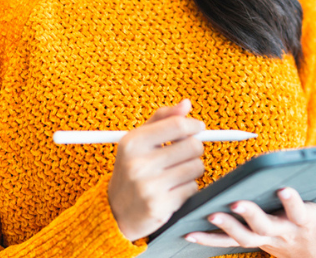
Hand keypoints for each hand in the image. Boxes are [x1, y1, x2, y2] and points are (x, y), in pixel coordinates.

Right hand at [108, 99, 205, 240]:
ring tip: (177, 172)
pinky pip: (192, 188)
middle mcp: (139, 164)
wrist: (116, 211)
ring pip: (196, 167)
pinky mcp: (161, 207)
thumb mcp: (139, 139)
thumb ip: (162, 118)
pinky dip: (188, 187)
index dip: (193, 125)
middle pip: (192, 146)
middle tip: (186, 153)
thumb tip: (186, 104)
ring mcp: (149, 187)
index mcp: (133, 142)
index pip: (177, 125)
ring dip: (192, 169)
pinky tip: (173, 189)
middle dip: (194, 148)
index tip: (198, 127)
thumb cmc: (132, 168)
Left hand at [184, 184, 315, 257]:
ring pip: (241, 234)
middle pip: (264, 224)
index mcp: (305, 224)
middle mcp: (281, 234)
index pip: (299, 211)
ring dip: (224, 225)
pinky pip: (224, 242)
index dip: (292, 202)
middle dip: (250, 214)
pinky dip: (206, 238)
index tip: (284, 189)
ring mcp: (263, 241)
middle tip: (236, 203)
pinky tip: (185, 231)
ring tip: (208, 214)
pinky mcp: (250, 242)